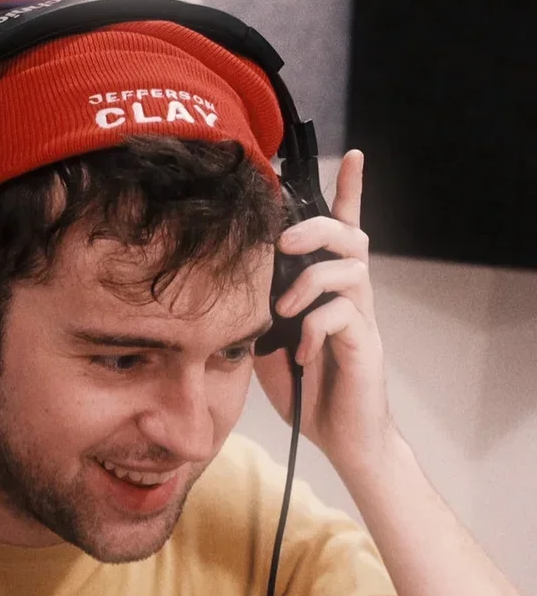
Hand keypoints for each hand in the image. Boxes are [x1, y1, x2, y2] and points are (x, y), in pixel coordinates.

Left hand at [253, 150, 397, 478]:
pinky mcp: (366, 346)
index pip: (343, 232)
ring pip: (351, 268)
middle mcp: (351, 297)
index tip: (354, 155)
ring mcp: (362, 320)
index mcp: (329, 291)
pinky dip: (316, 329)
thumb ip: (257, 314)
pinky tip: (303, 355)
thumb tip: (229, 289)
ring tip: (285, 309)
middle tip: (283, 242)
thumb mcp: (268, 347)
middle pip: (350, 237)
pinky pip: (345, 316)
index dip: (350, 192)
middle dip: (315, 227)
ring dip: (311, 280)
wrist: (344, 439)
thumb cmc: (308, 390)